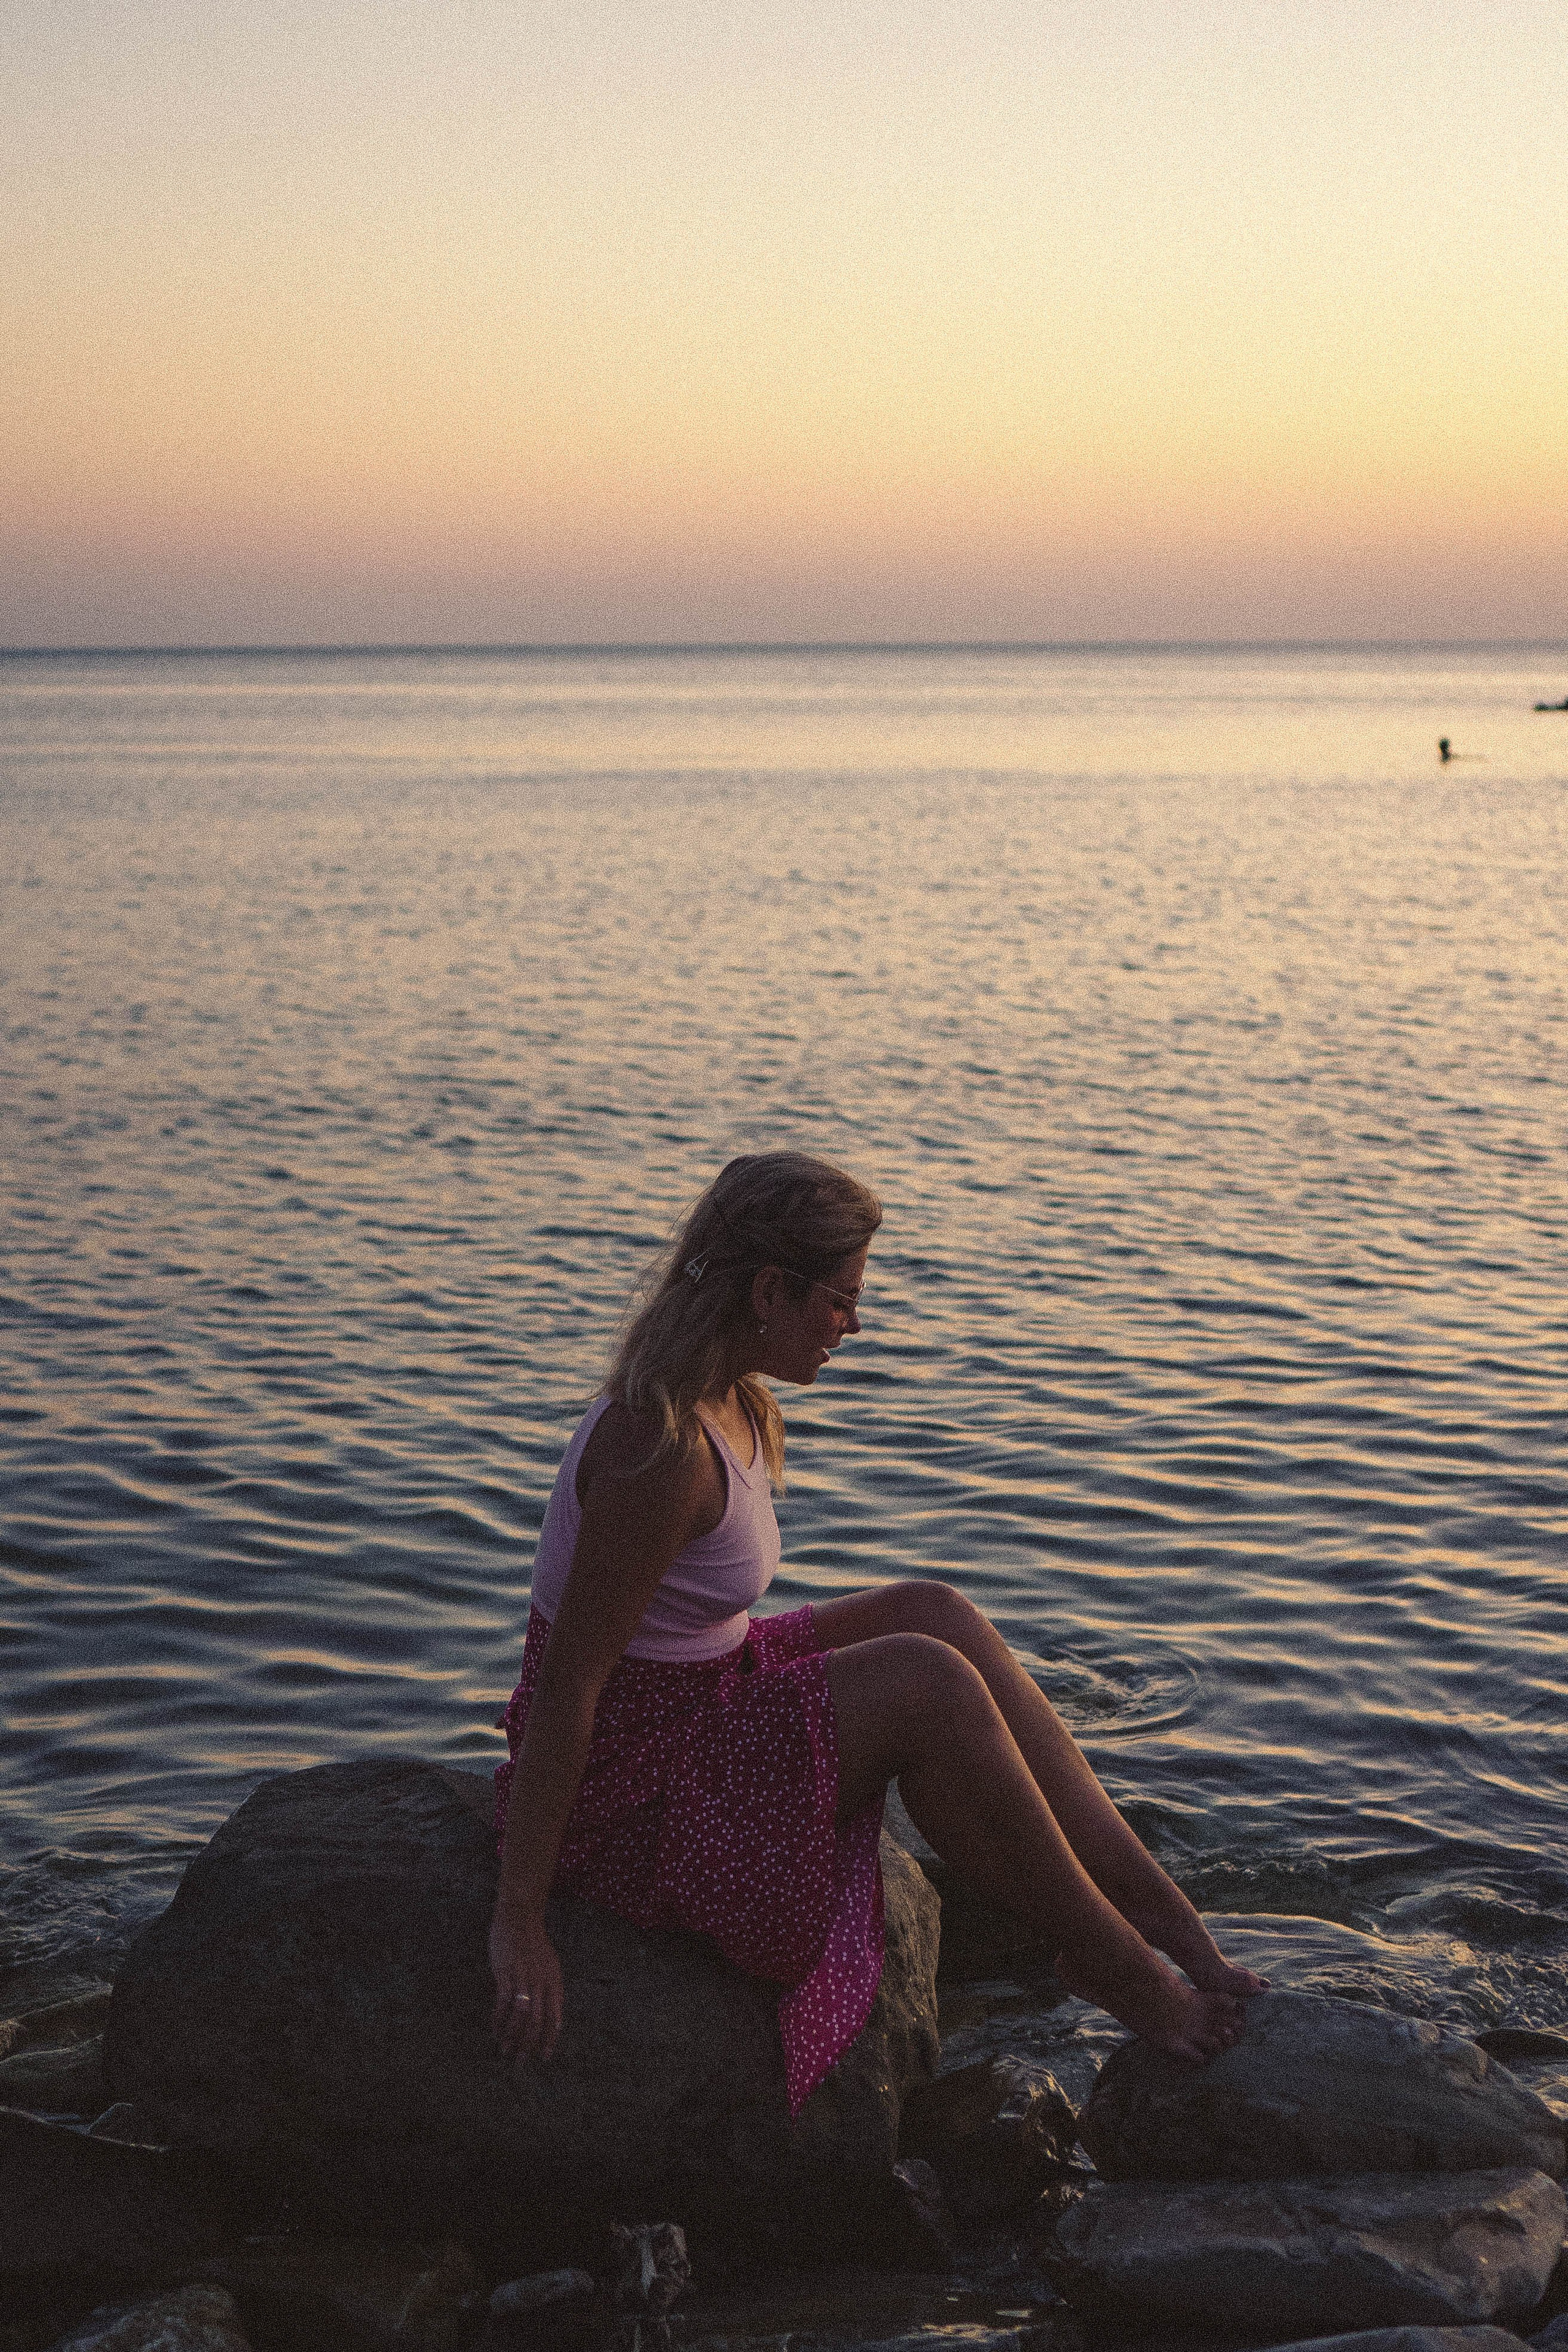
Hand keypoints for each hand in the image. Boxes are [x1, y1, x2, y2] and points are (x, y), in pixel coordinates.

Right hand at [489, 1905, 563, 2063]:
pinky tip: (494, 2029)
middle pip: (537, 2021)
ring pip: (520, 2015)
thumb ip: (549, 1989)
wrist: (519, 1917)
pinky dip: (498, 2019)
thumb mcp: (550, 1965)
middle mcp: (541, 1982)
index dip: (549, 2039)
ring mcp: (523, 1977)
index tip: (544, 2057)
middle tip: (520, 2061)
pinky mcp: (505, 1972)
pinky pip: (502, 2002)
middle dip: (528, 2045)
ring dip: (512, 2036)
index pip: (555, 2017)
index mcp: (554, 1981)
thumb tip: (550, 2015)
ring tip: (504, 2050)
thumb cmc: (533, 1942)